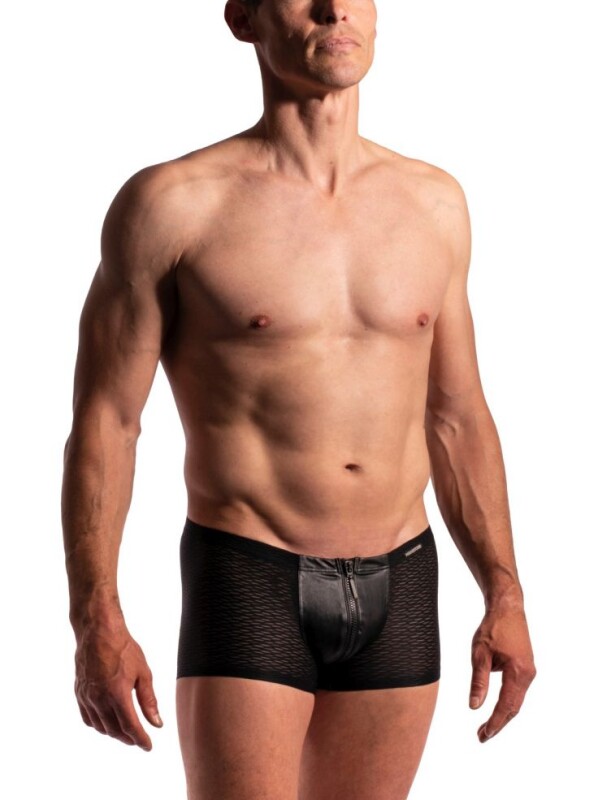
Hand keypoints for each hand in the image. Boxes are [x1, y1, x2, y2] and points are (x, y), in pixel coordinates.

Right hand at [73, 616, 162, 750]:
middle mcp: (100, 699)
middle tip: (139, 739)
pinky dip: (99, 725)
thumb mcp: (143, 673)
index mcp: (118, 694)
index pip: (130, 726)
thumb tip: (157, 723)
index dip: (140, 739)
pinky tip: (107, 723)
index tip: (148, 746)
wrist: (98, 632)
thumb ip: (149, 700)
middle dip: (128, 738)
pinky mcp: (79, 693)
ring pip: (100, 727)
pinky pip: (88, 718)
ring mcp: (87, 697)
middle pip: (115, 730)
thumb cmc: (124, 649)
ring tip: (125, 732)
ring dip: (114, 733)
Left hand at [469, 603, 535, 742]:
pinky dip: (507, 702)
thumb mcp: (479, 654)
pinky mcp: (526, 667)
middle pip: (514, 707)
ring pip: (516, 700)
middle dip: (498, 723)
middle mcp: (528, 674)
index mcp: (518, 672)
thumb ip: (478, 681)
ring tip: (485, 727)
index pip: (506, 705)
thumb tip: (474, 706)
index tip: (484, 735)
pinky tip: (496, 709)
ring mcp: (529, 671)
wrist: (507, 608)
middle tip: (482, 736)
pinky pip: (517, 691)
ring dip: (503, 714)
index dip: (495, 722)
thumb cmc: (492, 628)